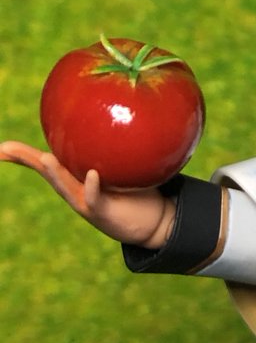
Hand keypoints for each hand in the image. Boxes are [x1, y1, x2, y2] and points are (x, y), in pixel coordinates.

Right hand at [0, 141, 175, 248]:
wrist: (152, 222)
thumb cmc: (134, 190)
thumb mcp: (120, 167)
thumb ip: (113, 149)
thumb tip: (114, 121)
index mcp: (75, 177)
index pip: (42, 162)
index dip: (20, 155)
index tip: (0, 148)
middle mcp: (75, 190)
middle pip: (47, 172)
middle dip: (26, 160)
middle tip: (5, 148)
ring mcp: (86, 202)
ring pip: (65, 186)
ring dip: (54, 173)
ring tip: (44, 158)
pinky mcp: (103, 212)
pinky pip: (95, 198)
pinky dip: (92, 187)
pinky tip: (91, 175)